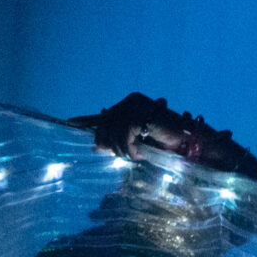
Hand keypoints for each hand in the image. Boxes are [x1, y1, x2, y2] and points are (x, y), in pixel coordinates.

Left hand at [68, 92, 182, 158]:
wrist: (186, 138)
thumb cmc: (164, 140)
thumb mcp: (137, 139)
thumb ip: (117, 139)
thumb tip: (95, 146)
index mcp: (128, 103)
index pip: (102, 114)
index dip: (86, 119)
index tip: (70, 122)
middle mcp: (129, 101)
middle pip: (104, 129)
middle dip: (111, 146)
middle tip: (127, 154)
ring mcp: (133, 107)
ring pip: (114, 137)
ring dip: (125, 152)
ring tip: (138, 155)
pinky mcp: (137, 117)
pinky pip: (125, 141)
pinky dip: (132, 152)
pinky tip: (142, 154)